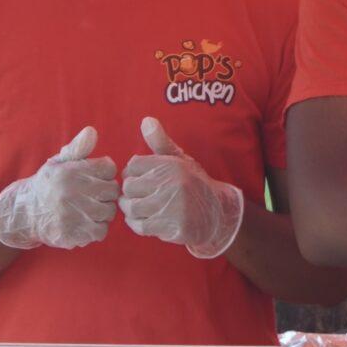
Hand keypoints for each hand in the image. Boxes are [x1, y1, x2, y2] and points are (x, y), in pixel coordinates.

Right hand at [0, 127, 119, 250]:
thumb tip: (91, 132)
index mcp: (71, 171)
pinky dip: (96, 229)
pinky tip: (86, 223)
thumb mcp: (59, 163)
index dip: (105, 174)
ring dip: (103, 212)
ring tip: (90, 209)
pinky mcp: (71, 234)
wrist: (23, 213)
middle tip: (94, 196)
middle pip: (112, 191)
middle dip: (106, 193)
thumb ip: (78, 148)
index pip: (109, 168)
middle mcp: (72, 192)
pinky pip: (100, 231)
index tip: (95, 178)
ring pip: (109, 212)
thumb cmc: (48, 185)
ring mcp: (72, 215)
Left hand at [121, 117, 244, 258]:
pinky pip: (139, 225)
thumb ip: (160, 141)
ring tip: (144, 208)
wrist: (218, 213)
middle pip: (128, 188)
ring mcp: (172, 205)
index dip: (134, 174)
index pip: (132, 166)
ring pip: (131, 208)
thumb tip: (146, 120)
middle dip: (132, 193)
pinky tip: (148, 220)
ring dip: (133, 210)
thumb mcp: (180, 159)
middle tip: (143, 196)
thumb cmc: (193, 184)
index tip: (145, 179)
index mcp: (172, 164)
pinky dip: (138, 224)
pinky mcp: (172, 225)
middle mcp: (173, 183)